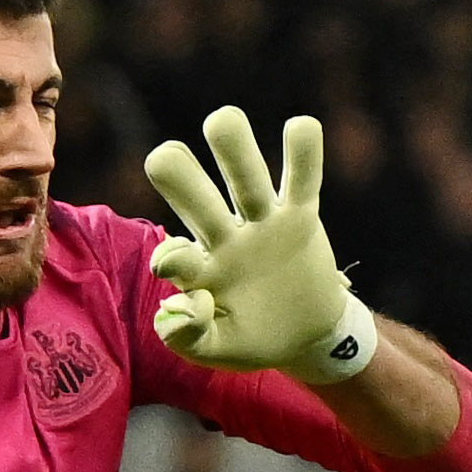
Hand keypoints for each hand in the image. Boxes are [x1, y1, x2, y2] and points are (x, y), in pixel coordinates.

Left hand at [145, 109, 376, 383]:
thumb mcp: (218, 351)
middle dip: (178, 175)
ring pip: (245, 176)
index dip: (173, 262)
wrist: (306, 337)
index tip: (193, 294)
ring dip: (232, 147)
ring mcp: (262, 223)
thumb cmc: (253, 339)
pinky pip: (303, 179)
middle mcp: (223, 237)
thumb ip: (188, 338)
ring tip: (222, 120)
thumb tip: (186, 300)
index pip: (174, 255)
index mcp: (198, 271)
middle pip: (194, 195)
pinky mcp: (300, 217)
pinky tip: (301, 125)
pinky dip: (303, 152)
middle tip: (164, 158)